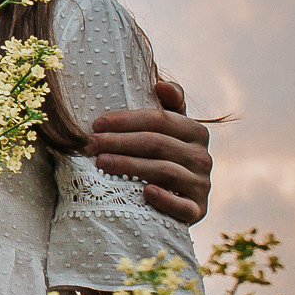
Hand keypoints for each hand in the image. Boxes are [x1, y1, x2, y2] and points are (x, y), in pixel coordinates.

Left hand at [89, 78, 211, 224]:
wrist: (176, 203)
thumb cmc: (162, 159)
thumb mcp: (167, 131)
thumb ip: (168, 105)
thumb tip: (160, 84)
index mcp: (196, 131)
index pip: (159, 120)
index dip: (126, 120)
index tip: (96, 124)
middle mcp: (203, 157)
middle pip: (157, 144)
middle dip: (120, 142)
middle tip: (90, 144)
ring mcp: (202, 185)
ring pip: (165, 171)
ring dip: (130, 165)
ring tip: (101, 162)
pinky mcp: (198, 211)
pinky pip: (183, 206)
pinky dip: (165, 199)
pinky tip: (145, 192)